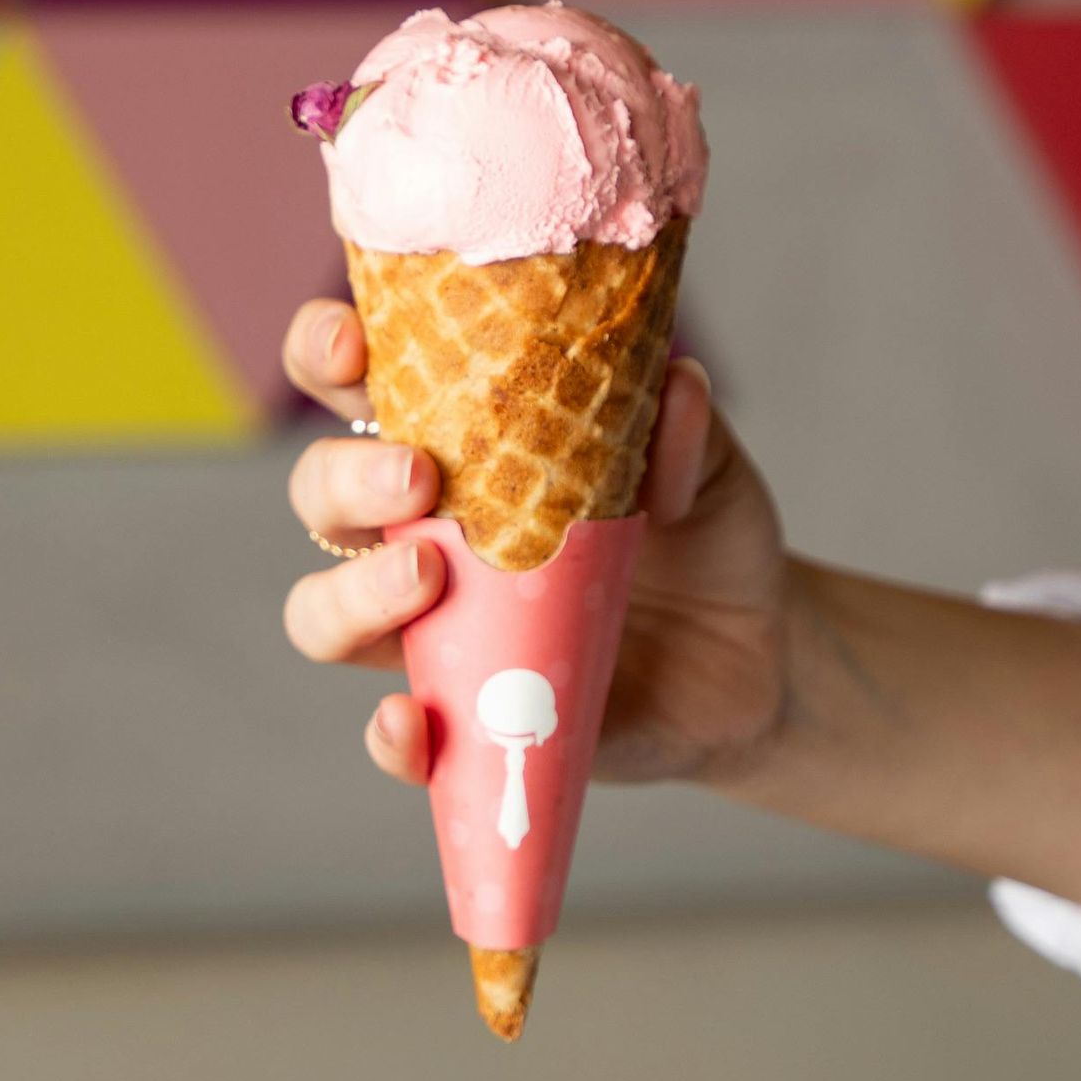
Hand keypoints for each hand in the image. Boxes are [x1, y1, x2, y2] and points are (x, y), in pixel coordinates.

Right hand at [282, 299, 789, 791]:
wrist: (759, 662)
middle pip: (321, 494)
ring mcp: (435, 628)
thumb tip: (674, 381)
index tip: (353, 342)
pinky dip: (388, 737)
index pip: (357, 386)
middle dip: (343, 477)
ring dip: (349, 595)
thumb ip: (682, 431)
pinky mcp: (463, 714)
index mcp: (462, 446)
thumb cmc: (707, 542)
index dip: (327, 354)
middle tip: (418, 475)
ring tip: (425, 576)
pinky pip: (395, 736)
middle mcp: (425, 531)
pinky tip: (413, 722)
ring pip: (322, 611)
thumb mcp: (709, 474)